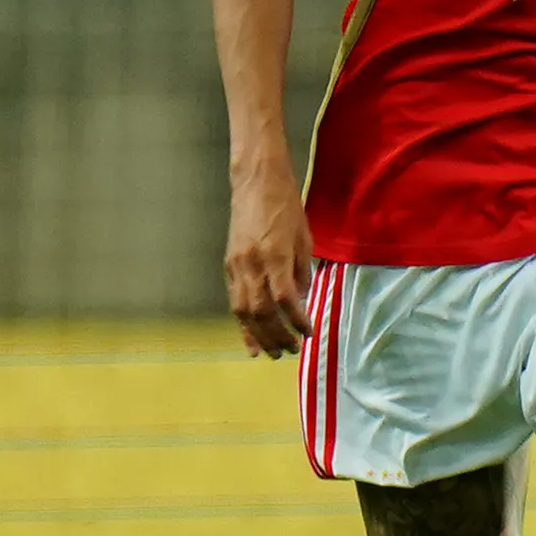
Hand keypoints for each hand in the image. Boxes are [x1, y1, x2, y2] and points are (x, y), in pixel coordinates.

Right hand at [223, 165, 313, 357]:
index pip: (284, 298)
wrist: (256, 181)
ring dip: (258, 336)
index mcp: (275, 255)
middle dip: (277, 335)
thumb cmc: (286, 206)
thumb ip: (301, 272)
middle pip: (261, 311)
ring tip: (272, 353)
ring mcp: (237, 265)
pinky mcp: (228, 264)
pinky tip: (250, 340)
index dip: (296, 320)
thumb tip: (300, 301)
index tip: (308, 332)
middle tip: (291, 351)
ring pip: (244, 311)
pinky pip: (235, 300)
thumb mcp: (304, 238)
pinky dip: (243, 323)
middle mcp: (252, 263)